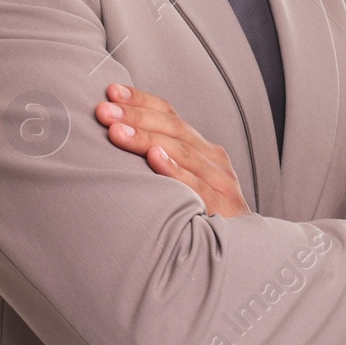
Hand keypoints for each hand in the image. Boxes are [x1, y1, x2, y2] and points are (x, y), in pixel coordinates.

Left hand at [95, 83, 249, 217]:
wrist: (241, 254)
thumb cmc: (199, 216)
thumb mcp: (181, 181)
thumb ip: (157, 159)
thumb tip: (113, 135)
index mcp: (202, 149)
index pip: (170, 115)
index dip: (141, 100)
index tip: (111, 90)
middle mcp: (214, 160)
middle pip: (173, 129)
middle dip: (136, 116)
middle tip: (104, 110)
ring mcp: (221, 183)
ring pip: (181, 152)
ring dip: (146, 138)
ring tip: (117, 131)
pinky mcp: (224, 208)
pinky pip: (196, 186)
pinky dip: (174, 170)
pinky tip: (154, 158)